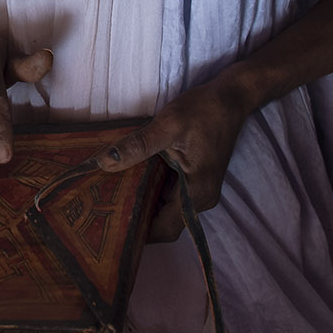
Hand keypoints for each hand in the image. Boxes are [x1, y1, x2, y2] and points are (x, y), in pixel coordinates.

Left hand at [94, 78, 250, 241]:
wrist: (231, 98)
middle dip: (135, 216)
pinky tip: (130, 177)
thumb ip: (137, 146)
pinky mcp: (196, 179)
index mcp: (197, 193)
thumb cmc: (204, 111)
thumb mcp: (168, 125)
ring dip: (142, 201)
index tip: (109, 226)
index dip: (138, 234)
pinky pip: (170, 193)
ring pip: (165, 207)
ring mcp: (200, 190)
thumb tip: (103, 163)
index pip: (164, 230)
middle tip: (102, 208)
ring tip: (109, 194)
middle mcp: (201, 199)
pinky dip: (151, 188)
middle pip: (163, 221)